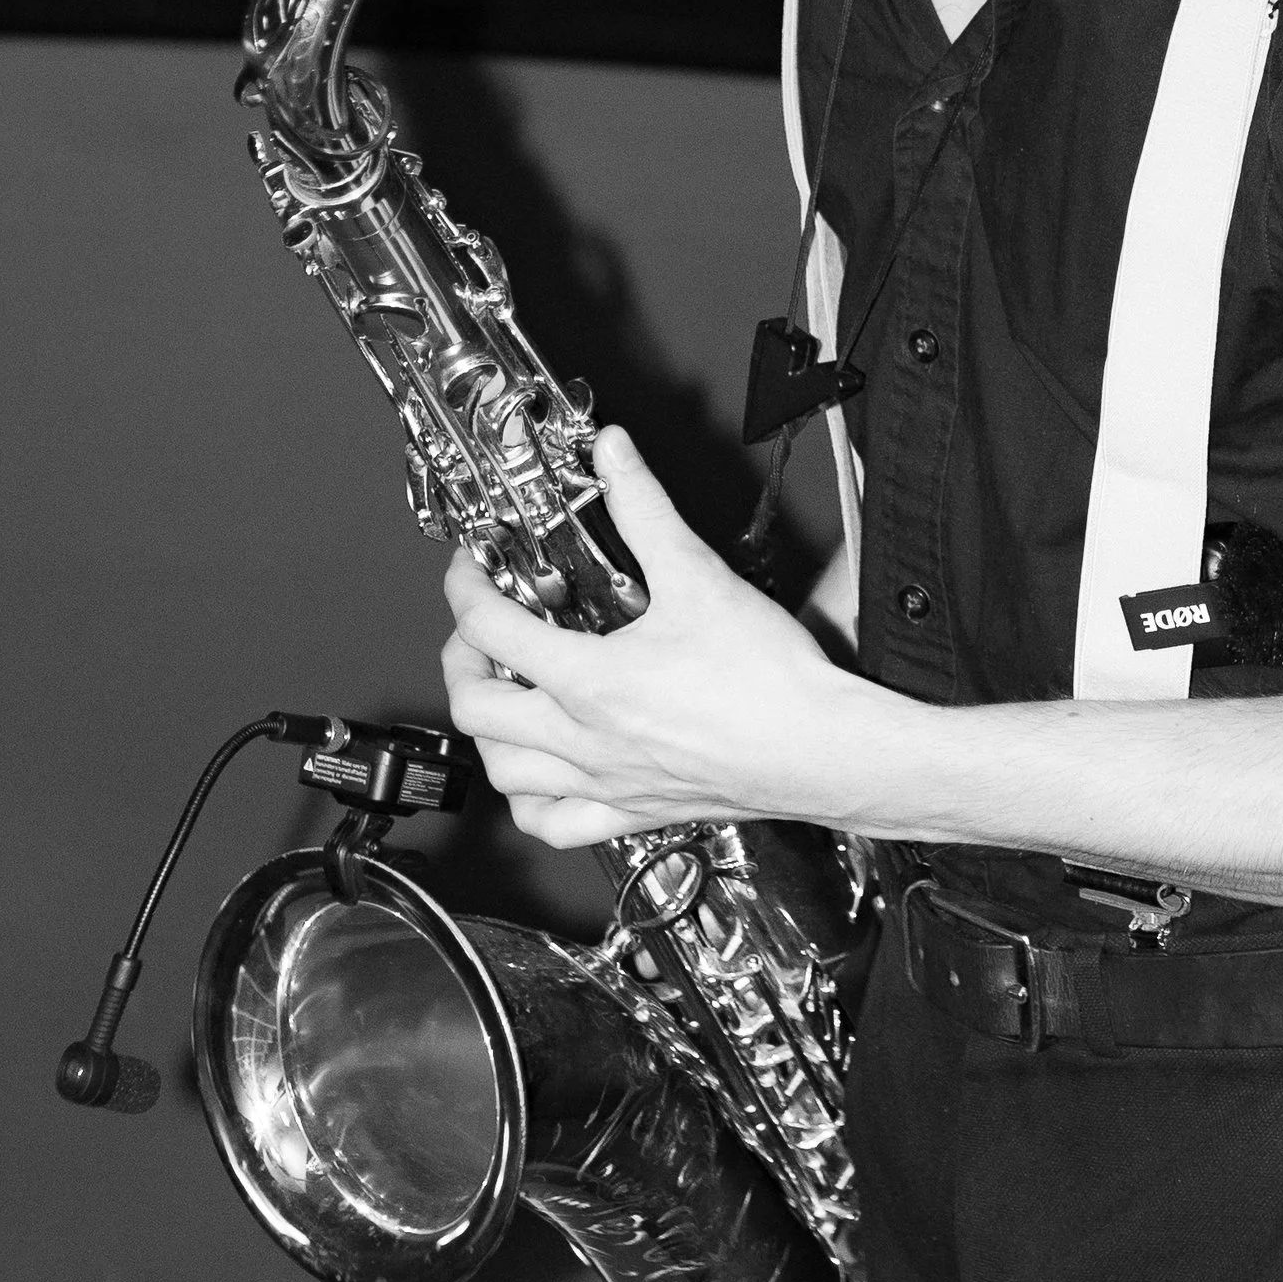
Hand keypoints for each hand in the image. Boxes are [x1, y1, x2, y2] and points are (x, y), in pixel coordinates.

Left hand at [439, 427, 868, 851]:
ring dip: (487, 730)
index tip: (472, 569)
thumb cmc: (770, 681)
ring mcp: (604, 782)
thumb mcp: (698, 575)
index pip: (490, 628)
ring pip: (503, 771)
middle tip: (478, 627)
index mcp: (590, 680)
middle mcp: (585, 739)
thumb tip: (615, 457)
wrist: (820, 747)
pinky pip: (552, 824)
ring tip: (500, 695)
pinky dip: (528, 801)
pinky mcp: (631, 812)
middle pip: (476, 706)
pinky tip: (539, 774)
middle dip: (462, 657)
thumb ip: (646, 508)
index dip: (466, 587)